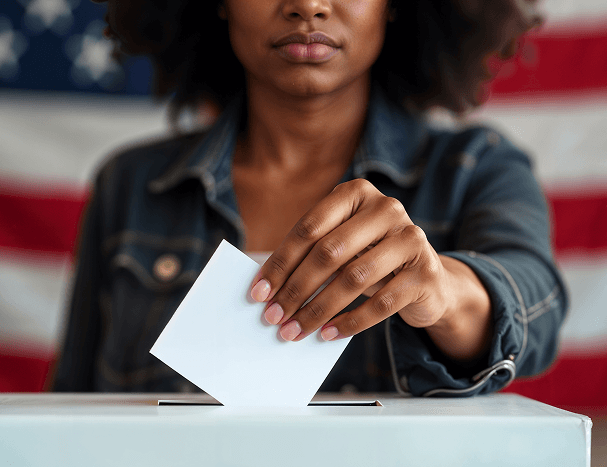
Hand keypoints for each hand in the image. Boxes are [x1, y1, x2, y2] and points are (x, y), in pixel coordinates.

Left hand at [249, 179, 458, 342]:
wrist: (426, 278)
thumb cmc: (370, 258)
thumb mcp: (341, 246)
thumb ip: (310, 255)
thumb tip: (266, 287)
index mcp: (357, 193)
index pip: (309, 228)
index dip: (281, 262)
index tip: (259, 292)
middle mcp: (386, 209)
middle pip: (329, 252)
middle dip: (296, 289)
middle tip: (274, 316)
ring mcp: (410, 238)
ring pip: (353, 278)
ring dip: (318, 310)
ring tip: (295, 330)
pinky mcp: (425, 272)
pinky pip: (381, 303)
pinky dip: (350, 322)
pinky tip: (328, 334)